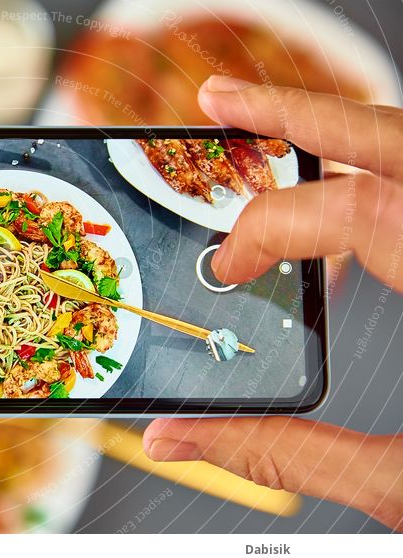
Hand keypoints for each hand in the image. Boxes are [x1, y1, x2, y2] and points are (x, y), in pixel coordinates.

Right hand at [144, 76, 402, 530]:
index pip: (359, 210)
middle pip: (395, 137)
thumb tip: (179, 436)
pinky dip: (382, 164)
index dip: (270, 228)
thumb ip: (288, 454)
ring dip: (343, 124)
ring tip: (275, 120)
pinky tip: (347, 182)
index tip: (230, 267)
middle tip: (221, 100)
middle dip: (296, 112)